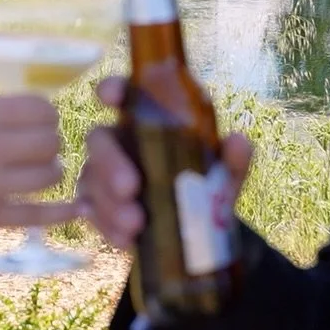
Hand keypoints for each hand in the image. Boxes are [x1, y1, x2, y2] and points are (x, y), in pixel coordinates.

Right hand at [0, 94, 82, 260]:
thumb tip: (19, 113)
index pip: (39, 107)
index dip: (46, 114)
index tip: (39, 122)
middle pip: (51, 139)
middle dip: (50, 144)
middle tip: (39, 150)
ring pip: (50, 175)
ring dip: (50, 174)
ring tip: (39, 174)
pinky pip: (38, 215)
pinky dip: (60, 213)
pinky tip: (74, 210)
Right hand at [76, 77, 253, 249]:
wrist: (195, 231)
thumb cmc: (202, 186)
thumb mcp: (222, 174)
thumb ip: (232, 158)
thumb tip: (238, 141)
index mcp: (146, 122)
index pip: (124, 95)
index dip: (113, 89)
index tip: (110, 95)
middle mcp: (118, 142)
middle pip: (98, 139)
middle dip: (109, 162)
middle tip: (130, 187)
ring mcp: (101, 174)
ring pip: (91, 180)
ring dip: (110, 203)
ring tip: (136, 225)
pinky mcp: (96, 206)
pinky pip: (91, 212)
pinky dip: (106, 226)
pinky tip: (124, 239)